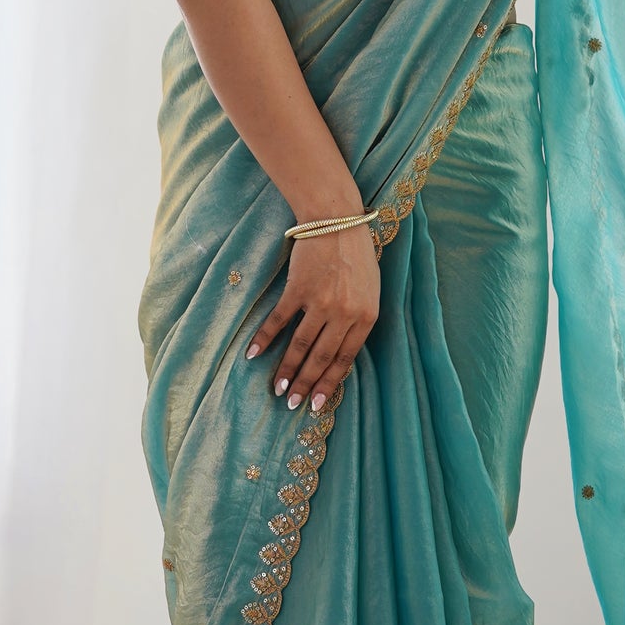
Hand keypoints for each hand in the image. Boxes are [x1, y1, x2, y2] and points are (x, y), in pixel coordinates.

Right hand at [245, 224, 379, 413]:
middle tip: (291, 404)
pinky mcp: (298, 289)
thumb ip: (359, 319)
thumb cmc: (356, 254)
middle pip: (321, 358)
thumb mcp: (370, 290)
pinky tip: (253, 354)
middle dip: (305, 384)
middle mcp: (345, 313)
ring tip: (276, 389)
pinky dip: (265, 338)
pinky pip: (279, 320)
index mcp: (366, 316)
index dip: (329, 383)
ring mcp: (320, 302)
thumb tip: (342, 350)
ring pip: (301, 345)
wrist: (337, 219)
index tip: (317, 403)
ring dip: (286, 370)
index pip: (345, 359)